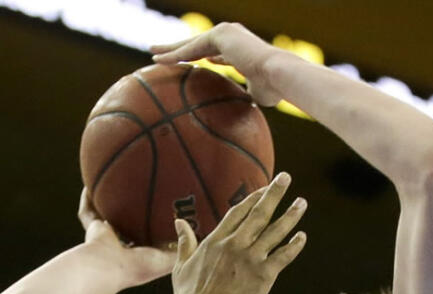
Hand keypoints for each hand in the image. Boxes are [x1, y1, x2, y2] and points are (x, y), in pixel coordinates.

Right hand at [78, 189, 182, 287]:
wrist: (110, 267)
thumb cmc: (139, 266)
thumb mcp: (168, 259)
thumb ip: (183, 247)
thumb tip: (202, 230)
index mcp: (140, 254)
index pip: (151, 237)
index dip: (158, 226)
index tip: (168, 211)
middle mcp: (123, 245)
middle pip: (130, 224)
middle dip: (136, 211)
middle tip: (145, 190)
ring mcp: (107, 238)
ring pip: (109, 216)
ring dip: (111, 203)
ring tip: (116, 184)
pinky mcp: (94, 230)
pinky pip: (88, 212)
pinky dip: (88, 200)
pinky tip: (91, 184)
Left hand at [151, 22, 282, 106]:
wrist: (279, 75)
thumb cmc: (274, 90)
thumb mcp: (256, 97)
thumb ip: (242, 100)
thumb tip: (237, 121)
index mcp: (241, 51)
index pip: (217, 52)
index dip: (203, 55)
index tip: (192, 61)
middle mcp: (233, 38)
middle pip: (199, 43)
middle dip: (180, 48)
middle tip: (161, 53)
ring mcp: (227, 33)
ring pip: (191, 43)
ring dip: (171, 49)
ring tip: (153, 54)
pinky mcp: (221, 34)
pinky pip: (190, 47)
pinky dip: (174, 55)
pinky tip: (158, 61)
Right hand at [169, 172, 306, 293]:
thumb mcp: (181, 266)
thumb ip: (185, 242)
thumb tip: (178, 222)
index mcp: (216, 241)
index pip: (238, 212)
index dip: (252, 198)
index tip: (263, 188)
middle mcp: (235, 244)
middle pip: (259, 213)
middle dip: (274, 194)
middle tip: (285, 178)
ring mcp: (250, 258)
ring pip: (275, 231)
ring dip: (290, 215)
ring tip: (301, 203)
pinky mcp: (263, 275)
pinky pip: (283, 255)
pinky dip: (294, 245)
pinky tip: (302, 237)